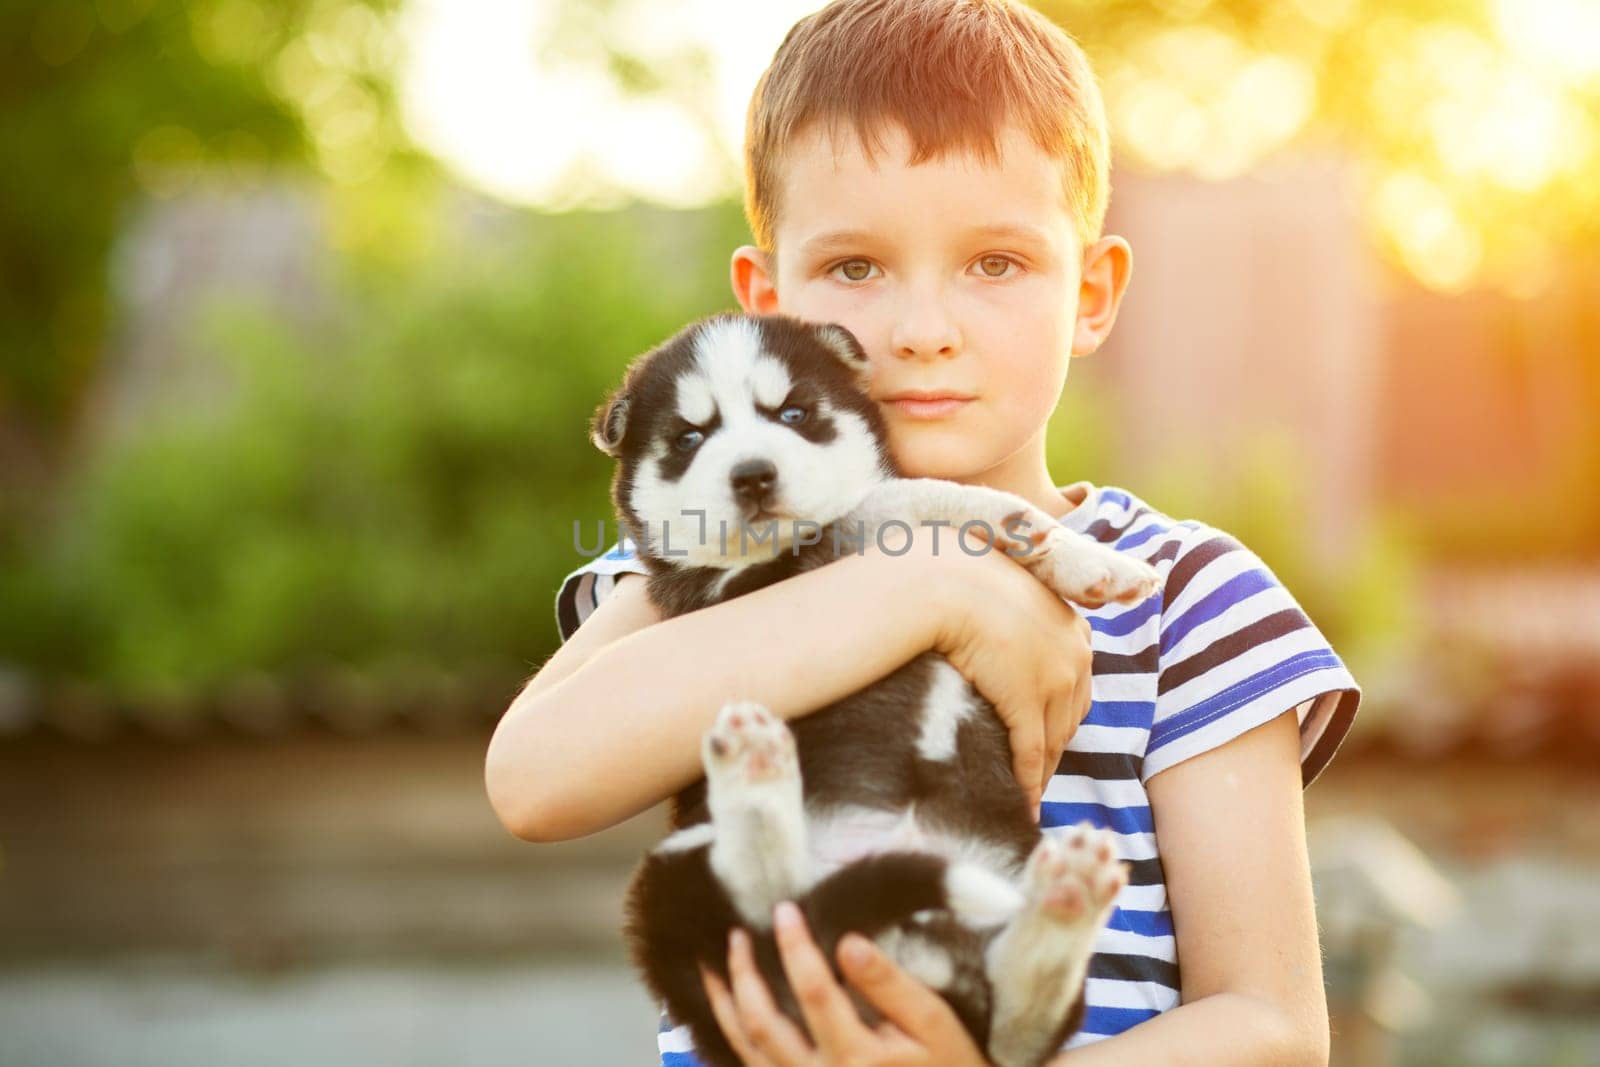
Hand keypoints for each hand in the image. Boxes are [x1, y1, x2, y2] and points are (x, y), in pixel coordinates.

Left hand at [700, 901, 989, 1065]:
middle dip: (743, 974)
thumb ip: (890, 984)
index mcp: (857, 1059)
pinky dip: (733, 1036)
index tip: (784, 910)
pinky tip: (727, 1009)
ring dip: (725, 1006)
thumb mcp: (934, 1022)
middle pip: (763, 1023)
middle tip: (735, 934)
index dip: (795, 947)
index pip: (813, 991)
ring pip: (747, 1050)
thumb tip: (847, 943)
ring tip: (711, 967)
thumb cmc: (950, 1066)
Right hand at [921, 545, 1093, 816]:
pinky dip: (1029, 782)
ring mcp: (1055, 678)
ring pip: (1054, 739)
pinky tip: (1023, 801)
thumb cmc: (961, 577)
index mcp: (1072, 625)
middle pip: (1070, 715)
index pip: (1077, 684)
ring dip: (1044, 770)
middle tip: (1037, 770)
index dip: (1061, 714)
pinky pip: (1031, 752)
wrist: (942, 580)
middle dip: (1055, 745)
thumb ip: (1017, 614)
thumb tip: (997, 630)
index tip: (1047, 735)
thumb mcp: (1006, 591)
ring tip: (1029, 792)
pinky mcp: (1027, 701)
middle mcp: (1075, 653)